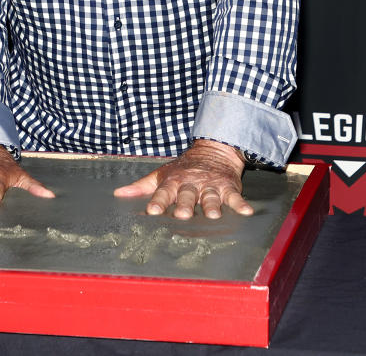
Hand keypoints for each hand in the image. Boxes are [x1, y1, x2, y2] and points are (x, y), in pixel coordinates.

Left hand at [112, 139, 250, 219]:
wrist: (213, 150)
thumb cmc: (184, 168)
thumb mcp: (162, 174)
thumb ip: (142, 186)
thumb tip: (118, 193)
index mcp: (174, 181)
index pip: (164, 192)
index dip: (158, 201)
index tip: (152, 211)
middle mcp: (191, 184)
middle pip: (187, 195)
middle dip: (185, 204)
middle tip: (182, 215)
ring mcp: (210, 186)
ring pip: (210, 196)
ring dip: (211, 205)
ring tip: (213, 215)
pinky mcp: (227, 187)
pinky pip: (235, 196)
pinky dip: (241, 204)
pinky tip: (246, 212)